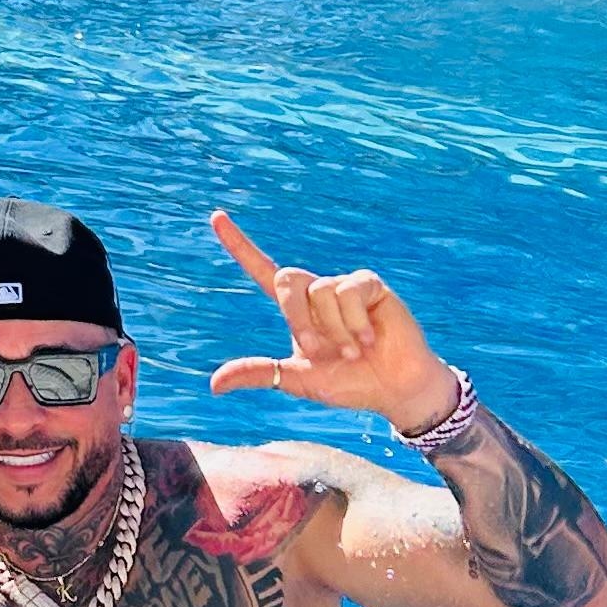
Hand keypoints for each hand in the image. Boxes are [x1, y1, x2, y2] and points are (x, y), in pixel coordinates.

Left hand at [207, 210, 458, 430]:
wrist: (392, 389)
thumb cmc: (348, 383)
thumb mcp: (298, 380)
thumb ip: (259, 373)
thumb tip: (214, 385)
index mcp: (296, 309)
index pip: (261, 269)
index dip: (239, 245)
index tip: (216, 217)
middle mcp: (316, 291)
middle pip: (286, 278)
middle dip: (297, 317)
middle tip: (319, 349)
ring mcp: (343, 285)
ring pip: (321, 292)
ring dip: (335, 330)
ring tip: (355, 352)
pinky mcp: (369, 285)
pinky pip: (349, 291)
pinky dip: (354, 322)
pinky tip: (369, 339)